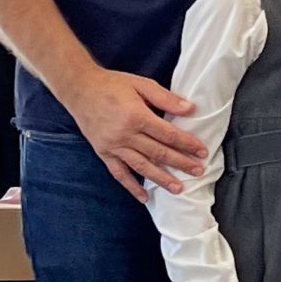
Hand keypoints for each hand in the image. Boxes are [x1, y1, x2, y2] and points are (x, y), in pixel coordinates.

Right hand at [71, 64, 205, 200]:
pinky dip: (132, 187)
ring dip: (161, 179)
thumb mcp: (141, 84)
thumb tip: (190, 109)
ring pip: (142, 167)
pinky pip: (119, 174)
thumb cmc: (112, 84)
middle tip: (198, 172)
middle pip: (158, 153)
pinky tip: (144, 197)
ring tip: (178, 188)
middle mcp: (125, 135)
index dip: (187, 144)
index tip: (201, 152)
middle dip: (181, 163)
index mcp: (136, 116)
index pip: (168, 135)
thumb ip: (165, 98)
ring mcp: (114, 146)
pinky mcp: (104, 153)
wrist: (79, 89)